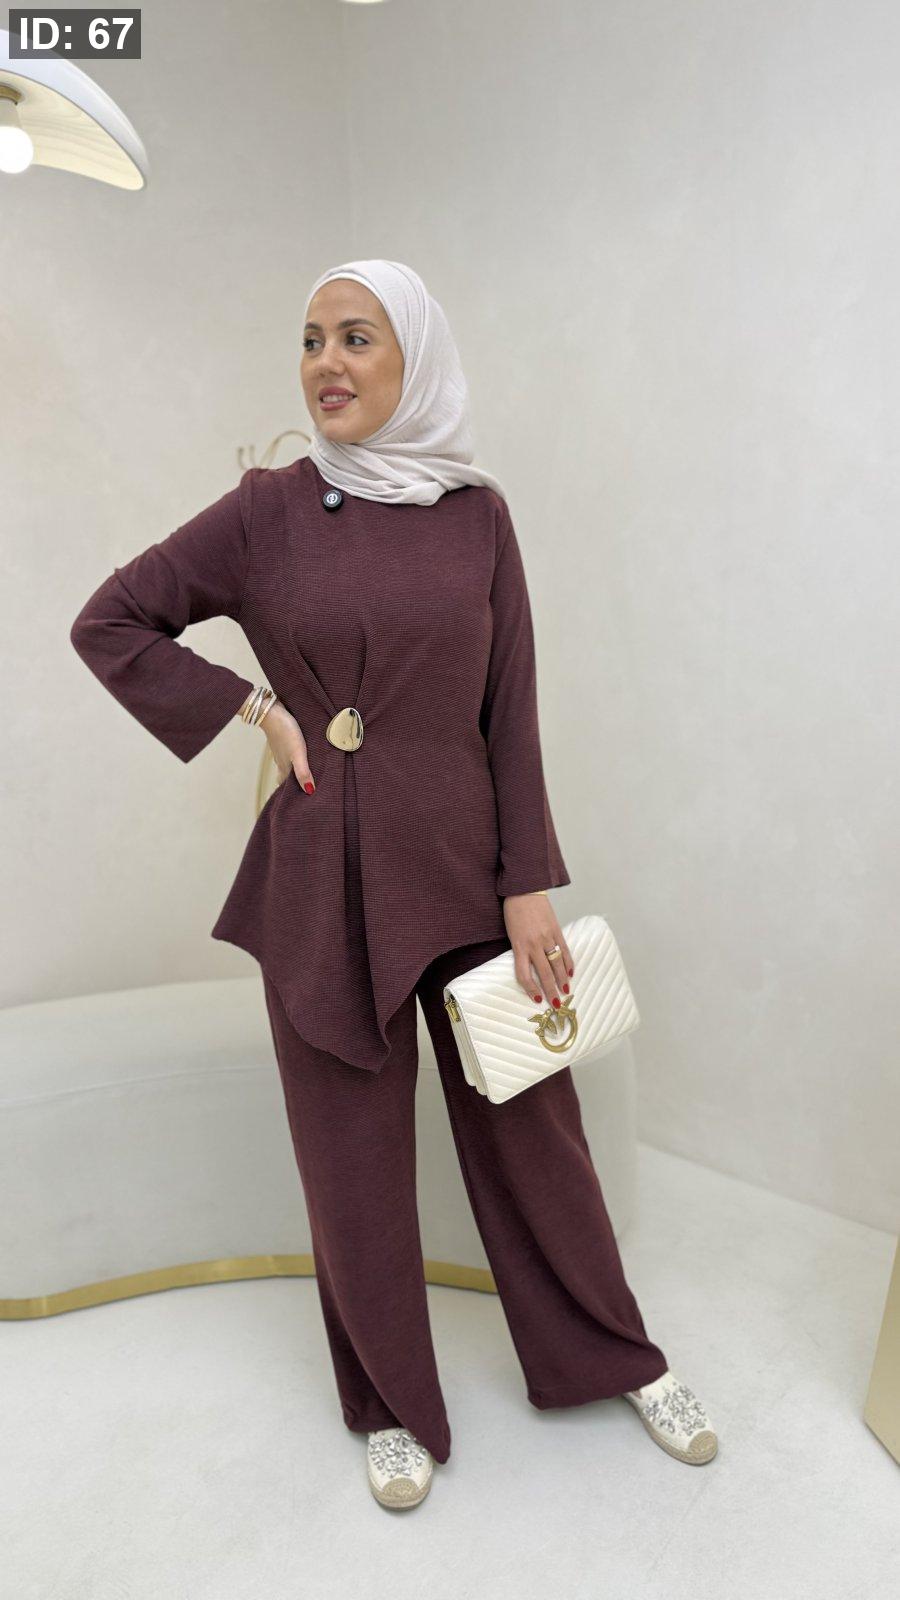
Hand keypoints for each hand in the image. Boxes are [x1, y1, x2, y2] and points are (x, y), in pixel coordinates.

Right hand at [261, 702, 315, 793]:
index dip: (294, 793)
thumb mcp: (297, 753)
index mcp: (284, 767)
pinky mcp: (284, 741)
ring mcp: (282, 751)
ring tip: (311, 773)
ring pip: (289, 765)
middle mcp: (282, 761)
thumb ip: (302, 771)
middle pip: (288, 777)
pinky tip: (306, 754)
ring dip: (298, 770)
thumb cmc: (284, 732)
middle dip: (297, 783)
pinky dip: (297, 758)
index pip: (286, 786)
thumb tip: (310, 791)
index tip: (303, 800)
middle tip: (309, 788)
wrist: (270, 711)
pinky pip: (290, 754)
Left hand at [502, 894, 573, 1008]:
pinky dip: (568, 962)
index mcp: (519, 946)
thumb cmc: (513, 912)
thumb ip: (520, 949)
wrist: (524, 889)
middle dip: (550, 990)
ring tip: (566, 991)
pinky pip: (564, 950)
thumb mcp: (511, 933)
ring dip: (562, 980)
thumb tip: (529, 967)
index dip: (531, 989)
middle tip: (556, 1004)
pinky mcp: (556, 930)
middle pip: (544, 973)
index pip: (525, 974)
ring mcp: (547, 937)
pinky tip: (571, 972)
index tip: (536, 999)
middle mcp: (534, 944)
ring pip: (557, 964)